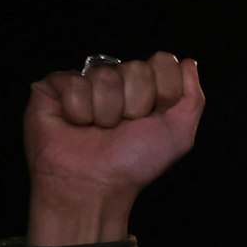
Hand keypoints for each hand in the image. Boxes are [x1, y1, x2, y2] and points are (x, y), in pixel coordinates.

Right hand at [24, 52, 204, 245]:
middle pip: (136, 67)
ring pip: (105, 76)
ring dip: (107, 112)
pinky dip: (79, 111)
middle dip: (135, 105)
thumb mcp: (179, 134)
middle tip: (122, 128)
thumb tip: (188, 62)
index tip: (153, 119)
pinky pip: (74, 82)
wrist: (96, 184)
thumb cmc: (135, 163)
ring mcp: (85, 81)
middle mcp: (118, 81)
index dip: (163, 92)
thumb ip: (193, 97)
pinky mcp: (53, 86)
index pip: (163, 61)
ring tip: (99, 129)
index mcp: (148, 88)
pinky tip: (76, 124)